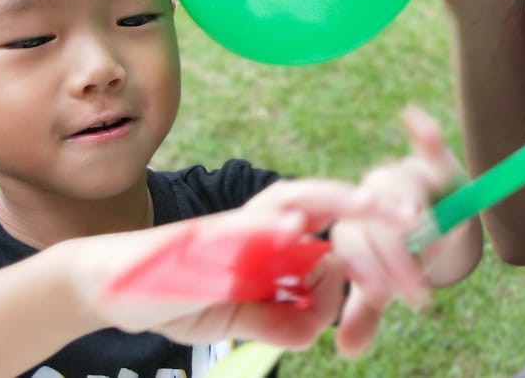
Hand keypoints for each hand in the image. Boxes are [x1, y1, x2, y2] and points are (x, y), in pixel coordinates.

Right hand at [78, 179, 409, 349]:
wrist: (109, 287)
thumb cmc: (176, 297)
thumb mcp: (238, 319)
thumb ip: (280, 320)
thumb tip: (320, 324)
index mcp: (270, 237)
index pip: (330, 225)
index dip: (369, 232)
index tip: (407, 243)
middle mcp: (256, 222)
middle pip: (322, 201)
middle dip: (369, 209)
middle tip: (415, 216)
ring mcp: (231, 228)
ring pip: (290, 203)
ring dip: (333, 205)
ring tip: (374, 206)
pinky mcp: (201, 243)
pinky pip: (240, 233)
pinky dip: (267, 230)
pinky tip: (294, 229)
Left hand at [331, 106, 481, 356]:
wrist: (431, 220)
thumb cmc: (400, 254)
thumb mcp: (384, 283)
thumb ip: (365, 311)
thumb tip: (346, 349)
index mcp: (352, 224)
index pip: (352, 244)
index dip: (367, 271)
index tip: (385, 298)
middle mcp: (371, 196)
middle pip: (376, 223)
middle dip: (397, 262)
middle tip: (418, 294)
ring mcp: (401, 178)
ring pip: (401, 190)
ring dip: (418, 219)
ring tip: (436, 246)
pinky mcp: (431, 162)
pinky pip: (428, 144)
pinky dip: (424, 134)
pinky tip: (415, 122)